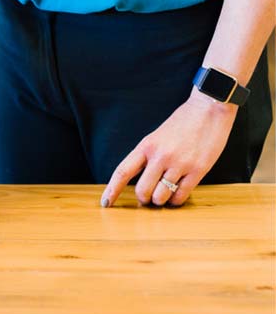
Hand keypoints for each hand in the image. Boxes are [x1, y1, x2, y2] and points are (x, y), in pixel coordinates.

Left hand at [101, 90, 237, 207]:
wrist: (208, 110)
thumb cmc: (181, 123)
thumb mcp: (156, 137)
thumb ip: (147, 156)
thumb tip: (139, 180)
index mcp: (146, 146)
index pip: (123, 172)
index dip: (112, 190)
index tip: (105, 203)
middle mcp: (160, 156)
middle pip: (142, 190)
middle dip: (143, 199)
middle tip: (148, 199)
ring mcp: (179, 164)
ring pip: (161, 196)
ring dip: (161, 201)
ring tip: (164, 197)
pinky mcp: (198, 170)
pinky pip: (181, 195)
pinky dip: (176, 201)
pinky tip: (176, 196)